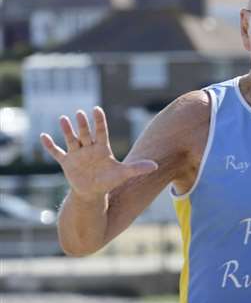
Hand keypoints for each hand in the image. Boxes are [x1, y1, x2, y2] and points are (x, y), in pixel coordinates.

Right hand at [40, 107, 156, 197]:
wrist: (93, 193)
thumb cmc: (109, 181)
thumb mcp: (123, 174)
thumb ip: (138, 168)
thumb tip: (156, 165)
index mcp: (102, 148)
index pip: (101, 132)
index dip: (99, 121)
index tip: (96, 109)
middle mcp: (88, 148)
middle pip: (86, 134)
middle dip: (83, 125)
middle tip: (80, 114)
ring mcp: (77, 154)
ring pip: (72, 139)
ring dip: (67, 130)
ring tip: (63, 119)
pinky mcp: (66, 162)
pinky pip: (57, 152)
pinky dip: (50, 146)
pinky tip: (43, 136)